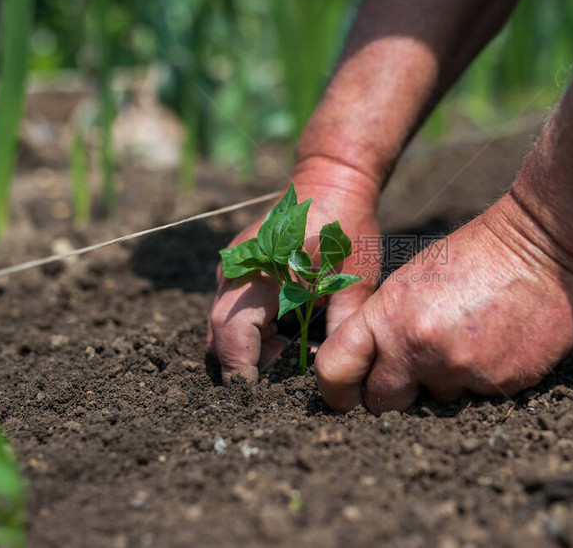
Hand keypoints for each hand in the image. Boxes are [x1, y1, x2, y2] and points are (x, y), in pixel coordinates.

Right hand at [207, 158, 380, 383]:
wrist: (331, 179)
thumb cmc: (345, 227)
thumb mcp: (352, 280)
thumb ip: (340, 328)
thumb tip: (336, 376)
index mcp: (260, 272)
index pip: (233, 332)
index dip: (241, 368)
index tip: (256, 393)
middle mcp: (236, 271)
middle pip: (220, 334)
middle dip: (245, 363)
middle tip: (280, 379)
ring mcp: (233, 268)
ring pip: (224, 324)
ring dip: (249, 348)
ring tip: (289, 355)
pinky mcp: (238, 268)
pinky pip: (233, 310)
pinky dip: (252, 331)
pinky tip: (285, 335)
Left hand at [314, 192, 572, 413]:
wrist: (544, 249)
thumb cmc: (472, 258)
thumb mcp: (410, 282)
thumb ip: (382, 328)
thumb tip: (362, 372)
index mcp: (387, 316)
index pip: (335, 371)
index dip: (335, 391)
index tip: (344, 397)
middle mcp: (417, 348)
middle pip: (382, 402)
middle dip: (392, 393)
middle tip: (413, 366)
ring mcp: (460, 370)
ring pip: (435, 401)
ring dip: (443, 382)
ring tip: (467, 339)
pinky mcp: (500, 384)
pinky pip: (476, 398)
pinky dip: (481, 379)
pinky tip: (495, 344)